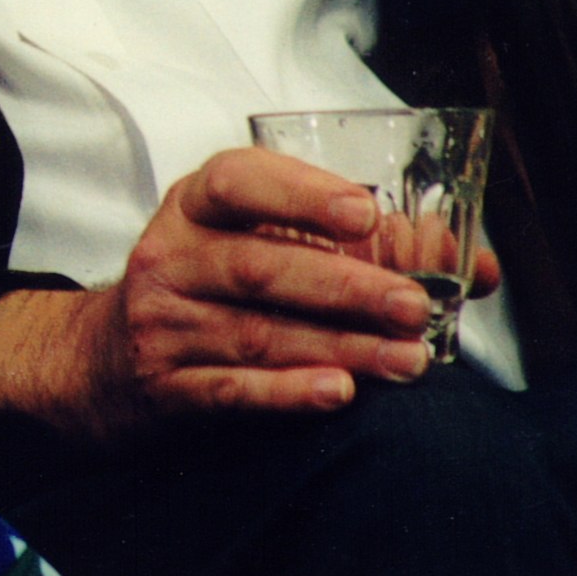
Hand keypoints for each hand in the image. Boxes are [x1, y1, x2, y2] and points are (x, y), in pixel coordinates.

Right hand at [0, 147, 499, 444]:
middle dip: (345, 286)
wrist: (103, 360)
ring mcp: (163, 323)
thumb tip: (473, 264)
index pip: (237, 182)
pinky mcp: (167, 385)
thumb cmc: (208, 287)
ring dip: (339, 347)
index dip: (300, 194)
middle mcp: (170, 256)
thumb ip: (365, 245)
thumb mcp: (256, 242)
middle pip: (258, 267)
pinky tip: (337, 393)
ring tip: (408, 360)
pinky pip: (231, 390)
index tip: (364, 212)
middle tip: (415, 305)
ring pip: (256, 333)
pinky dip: (286, 392)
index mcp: (194, 206)